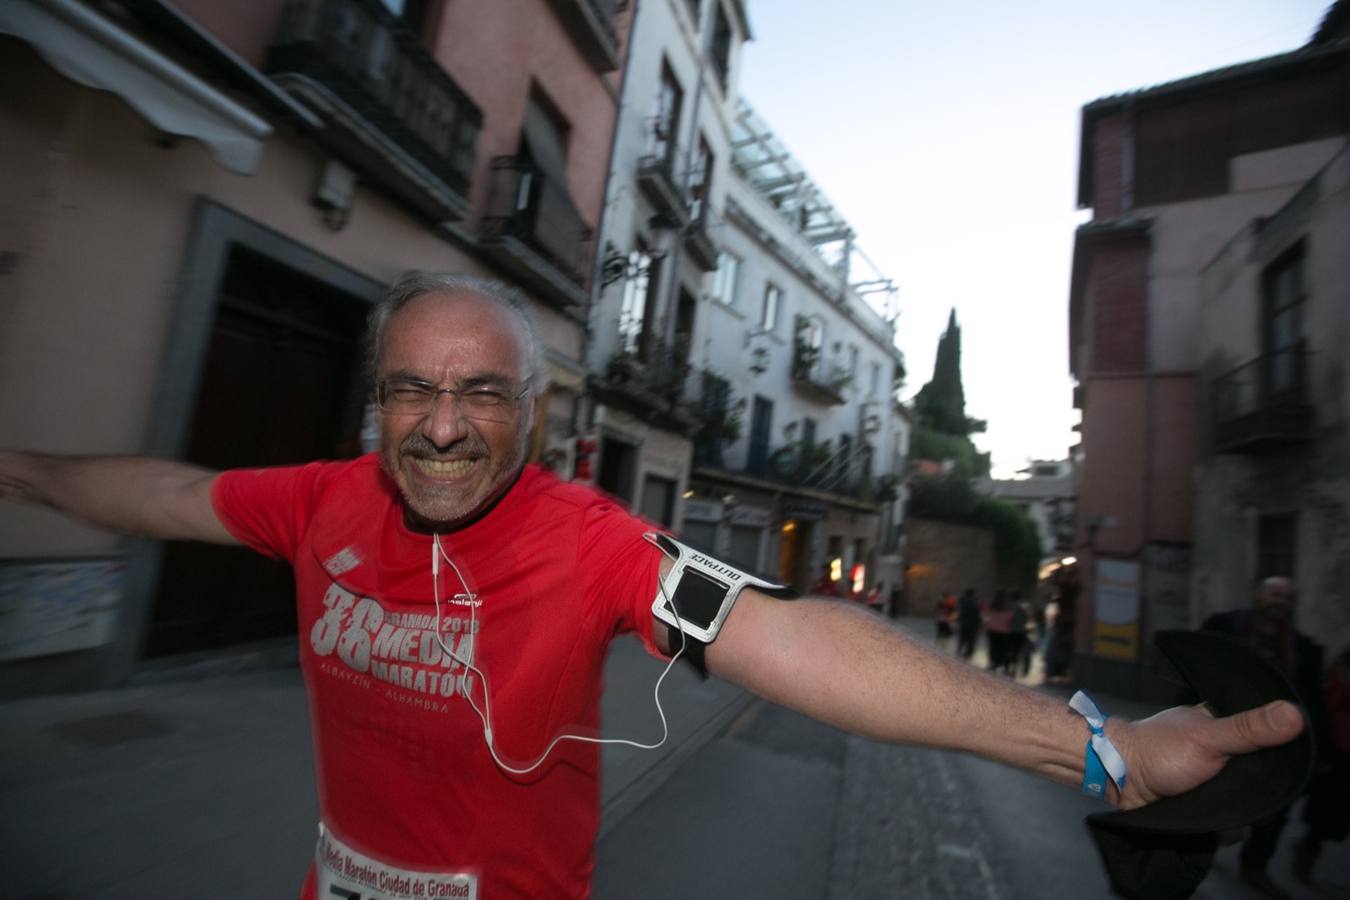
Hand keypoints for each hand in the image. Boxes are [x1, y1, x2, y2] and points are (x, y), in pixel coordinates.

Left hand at [1107, 700, 1304, 808]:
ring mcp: (1212, 777)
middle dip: (1259, 790)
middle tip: (1245, 794)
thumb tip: (1294, 713)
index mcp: (1226, 724)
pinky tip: (1222, 828)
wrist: (1117, 778)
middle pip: (1260, 775)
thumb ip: (1249, 729)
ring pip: (1244, 799)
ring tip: (1227, 810)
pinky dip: (1227, 825)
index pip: (1269, 740)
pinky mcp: (1203, 801)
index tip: (1278, 769)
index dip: (1280, 756)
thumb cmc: (1158, 750)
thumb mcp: (1210, 738)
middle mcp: (1222, 750)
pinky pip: (1227, 818)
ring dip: (1242, 810)